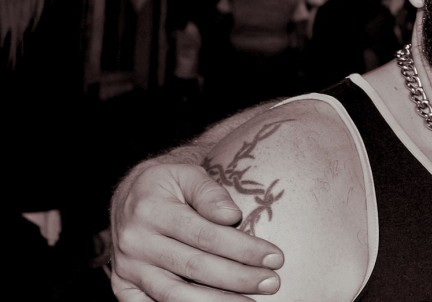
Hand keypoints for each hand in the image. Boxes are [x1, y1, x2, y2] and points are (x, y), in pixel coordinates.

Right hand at [109, 163, 285, 300]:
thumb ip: (211, 193)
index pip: (205, 235)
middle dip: (238, 278)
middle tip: (272, 283)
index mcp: (151, 210)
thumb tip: (231, 216)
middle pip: (194, 267)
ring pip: (175, 294)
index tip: (275, 258)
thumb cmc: (168, 186)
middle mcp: (135, 242)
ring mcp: (127, 268)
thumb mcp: (188, 175)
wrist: (128, 197)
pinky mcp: (123, 286)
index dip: (243, 249)